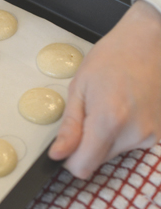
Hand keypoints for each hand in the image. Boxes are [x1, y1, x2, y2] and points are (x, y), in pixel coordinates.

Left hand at [48, 0, 160, 178]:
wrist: (150, 42)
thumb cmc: (110, 58)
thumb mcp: (78, 88)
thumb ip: (70, 126)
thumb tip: (57, 155)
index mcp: (109, 121)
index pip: (83, 166)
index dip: (69, 159)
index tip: (67, 143)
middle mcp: (135, 134)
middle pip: (98, 160)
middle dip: (88, 144)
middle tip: (91, 111)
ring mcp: (153, 135)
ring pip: (115, 152)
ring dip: (107, 137)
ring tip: (110, 105)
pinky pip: (132, 143)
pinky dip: (124, 132)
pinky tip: (126, 107)